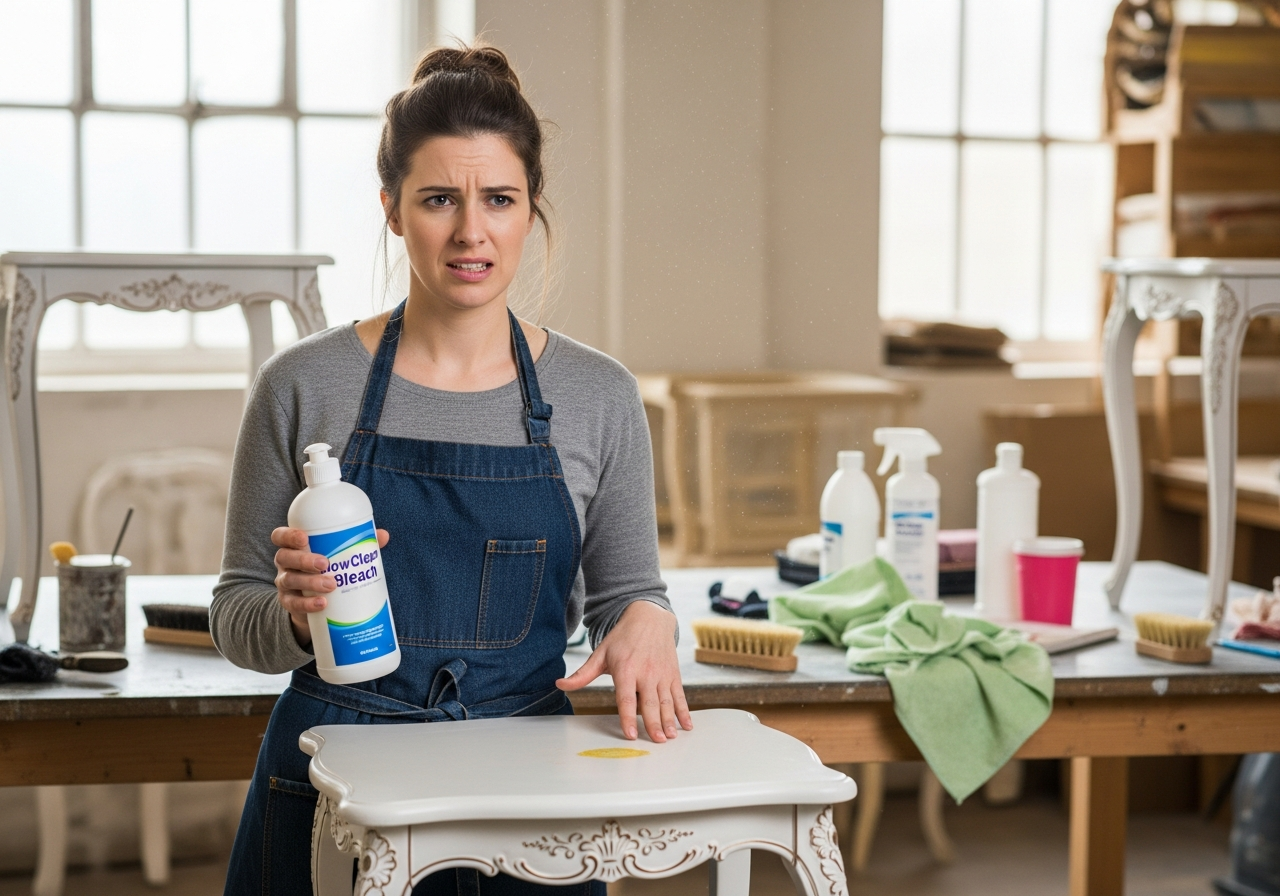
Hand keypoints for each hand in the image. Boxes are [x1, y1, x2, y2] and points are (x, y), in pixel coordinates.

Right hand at [272, 526, 390, 647]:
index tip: (304, 537)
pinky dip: (307, 604)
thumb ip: (358, 543)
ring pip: (289, 580)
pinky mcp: (289, 603)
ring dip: (309, 582)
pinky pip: (293, 603)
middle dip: (303, 559)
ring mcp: (285, 583)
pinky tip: (322, 604)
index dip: (288, 535)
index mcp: (295, 547)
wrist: (317, 601)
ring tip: (331, 584)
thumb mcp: (339, 555)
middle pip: (284, 557)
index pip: (281, 536)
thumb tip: (383, 536)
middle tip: (325, 564)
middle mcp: (286, 563)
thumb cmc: (329, 568)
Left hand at [556, 600, 691, 742]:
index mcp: (626, 669)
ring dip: (670, 720)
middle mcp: (646, 673)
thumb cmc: (623, 638)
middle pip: (650, 703)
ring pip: (666, 701)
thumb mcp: (601, 653)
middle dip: (654, 723)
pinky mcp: (673, 674)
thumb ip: (583, 674)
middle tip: (656, 741)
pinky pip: (680, 695)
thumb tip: (560, 685)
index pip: (626, 698)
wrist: (650, 617)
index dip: (628, 717)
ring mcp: (662, 674)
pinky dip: (684, 711)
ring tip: (670, 736)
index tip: (630, 733)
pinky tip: (687, 726)